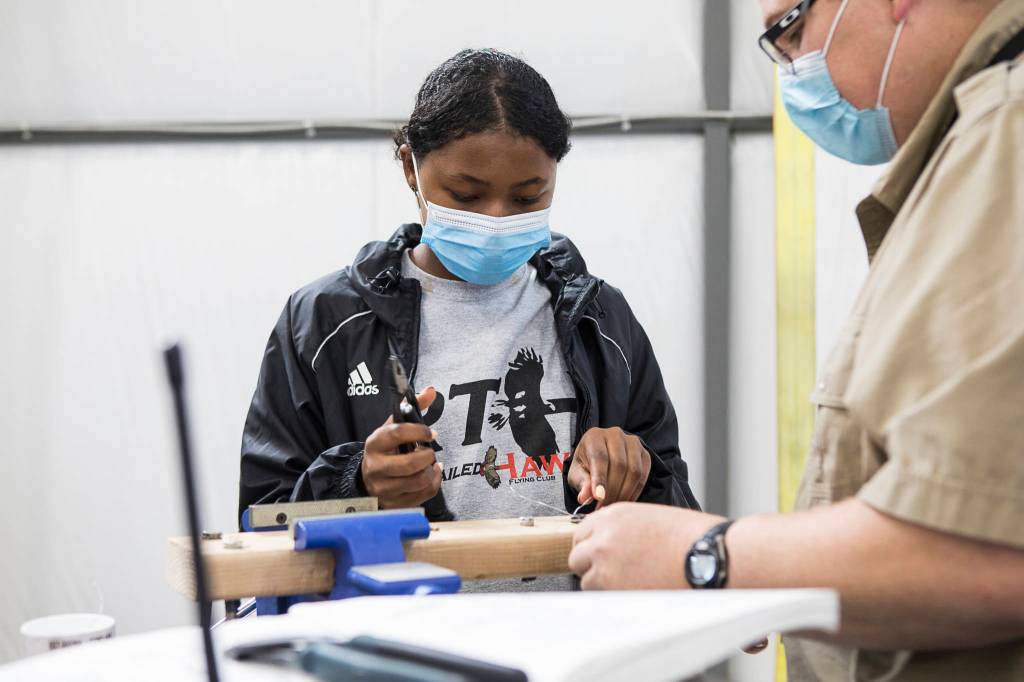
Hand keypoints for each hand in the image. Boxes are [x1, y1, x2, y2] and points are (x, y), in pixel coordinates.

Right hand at [360, 387, 441, 508]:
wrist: (367, 477)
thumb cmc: (386, 449)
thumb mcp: (392, 427)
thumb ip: (411, 407)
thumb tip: (431, 390)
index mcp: (374, 443)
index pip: (398, 433)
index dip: (419, 431)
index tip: (431, 433)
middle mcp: (375, 467)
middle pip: (410, 464)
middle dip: (428, 456)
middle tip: (430, 451)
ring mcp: (383, 489)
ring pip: (419, 481)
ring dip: (432, 470)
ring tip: (431, 463)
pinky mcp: (393, 504)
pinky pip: (423, 495)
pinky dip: (434, 483)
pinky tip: (432, 474)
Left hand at [567, 427, 650, 507]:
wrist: (601, 457)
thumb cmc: (587, 464)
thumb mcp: (578, 473)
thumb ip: (582, 483)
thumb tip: (584, 497)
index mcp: (595, 436)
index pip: (599, 457)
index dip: (600, 479)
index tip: (599, 498)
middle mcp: (615, 435)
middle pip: (619, 464)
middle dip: (612, 490)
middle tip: (604, 508)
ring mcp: (633, 443)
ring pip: (634, 471)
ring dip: (624, 493)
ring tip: (613, 506)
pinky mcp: (644, 454)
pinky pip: (643, 475)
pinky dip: (634, 492)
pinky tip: (624, 500)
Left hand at [569, 503, 725, 589]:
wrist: (710, 557)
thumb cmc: (693, 539)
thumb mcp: (653, 519)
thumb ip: (627, 530)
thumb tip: (616, 546)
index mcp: (615, 515)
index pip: (583, 532)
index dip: (593, 545)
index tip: (602, 554)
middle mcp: (604, 536)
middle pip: (577, 555)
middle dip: (591, 565)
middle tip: (613, 573)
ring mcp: (604, 562)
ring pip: (585, 578)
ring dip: (602, 583)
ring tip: (632, 584)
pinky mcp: (612, 587)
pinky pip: (599, 596)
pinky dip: (612, 598)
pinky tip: (635, 593)